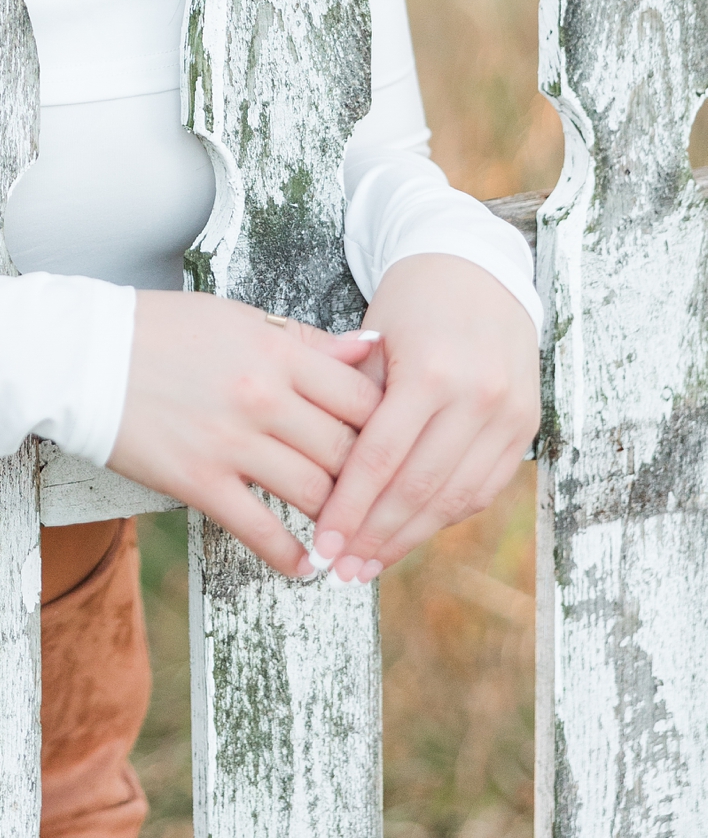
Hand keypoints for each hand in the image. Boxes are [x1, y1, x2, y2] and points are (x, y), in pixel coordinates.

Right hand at [107, 290, 383, 578]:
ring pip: (316, 494)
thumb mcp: (236, 318)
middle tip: (383, 498)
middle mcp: (263, 397)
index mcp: (276, 351)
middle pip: (350, 450)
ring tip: (351, 535)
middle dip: (371, 479)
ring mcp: (231, 443)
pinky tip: (306, 565)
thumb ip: (305, 340)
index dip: (390, 425)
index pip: (363, 396)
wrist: (81, 354)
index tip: (395, 444)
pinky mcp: (197, 481)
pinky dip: (292, 556)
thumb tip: (369, 350)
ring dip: (339, 520)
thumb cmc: (158, 330)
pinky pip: (260, 531)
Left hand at [310, 255, 540, 582]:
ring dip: (410, 538)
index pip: (381, 459)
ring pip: (456, 498)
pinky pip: (484, 487)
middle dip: (375, 536)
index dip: (349, 510)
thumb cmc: (410, 301)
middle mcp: (477, 396)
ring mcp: (509, 413)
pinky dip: (445, 516)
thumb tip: (310, 475)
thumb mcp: (371, 339)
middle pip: (419, 488)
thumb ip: (350, 402)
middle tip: (339, 569)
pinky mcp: (527, 425)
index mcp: (430, 371)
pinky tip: (410, 533)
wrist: (477, 268)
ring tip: (369, 565)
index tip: (320, 545)